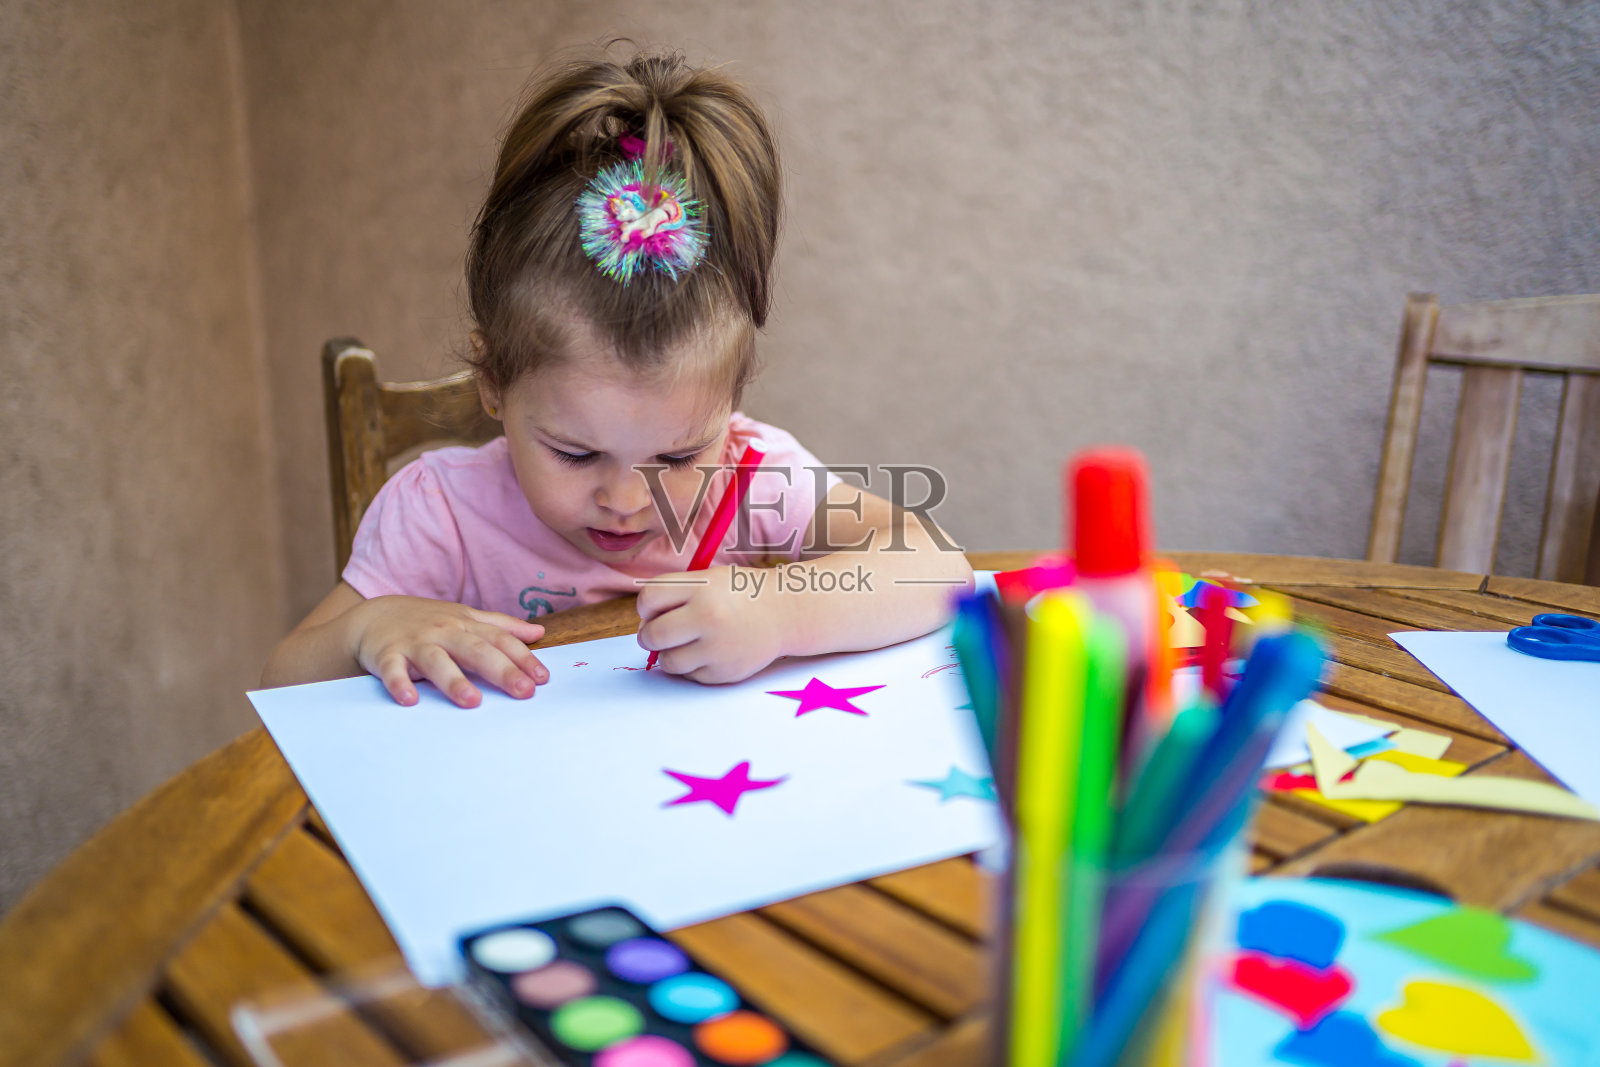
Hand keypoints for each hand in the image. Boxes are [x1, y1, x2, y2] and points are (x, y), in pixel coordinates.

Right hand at [349, 596, 547, 706]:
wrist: (374, 616)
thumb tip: (538, 632)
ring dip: (454, 680)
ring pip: (437, 661)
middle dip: (501, 670)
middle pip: (475, 651)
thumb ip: (501, 626)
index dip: (522, 658)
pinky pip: (393, 671)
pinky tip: (410, 700)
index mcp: (465, 625)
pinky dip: (400, 684)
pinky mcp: (387, 656)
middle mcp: (443, 632)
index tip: (542, 679)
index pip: (499, 640)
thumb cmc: (428, 621)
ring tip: (472, 701)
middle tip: (523, 692)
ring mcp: (415, 643)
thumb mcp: (465, 617)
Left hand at [636, 567, 785, 683]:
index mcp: (701, 589)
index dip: (646, 607)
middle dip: (649, 635)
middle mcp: (709, 617)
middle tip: (660, 633)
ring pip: (668, 661)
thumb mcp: (708, 579)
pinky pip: (690, 676)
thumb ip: (675, 595)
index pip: (648, 600)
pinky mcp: (725, 672)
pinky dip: (693, 666)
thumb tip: (643, 628)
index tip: (654, 610)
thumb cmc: (740, 594)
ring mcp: (718, 648)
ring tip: (686, 643)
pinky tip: (708, 652)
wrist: (785, 612)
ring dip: (669, 654)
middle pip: (652, 635)